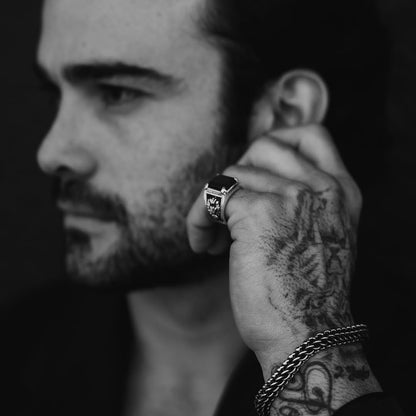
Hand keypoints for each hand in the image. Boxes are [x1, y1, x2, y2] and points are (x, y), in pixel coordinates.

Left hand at [187, 125, 361, 362]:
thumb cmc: (306, 296)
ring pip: (234, 172)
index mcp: (340, 192)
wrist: (305, 336)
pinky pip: (213, 195)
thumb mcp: (322, 238)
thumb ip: (303, 204)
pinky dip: (199, 219)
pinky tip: (204, 246)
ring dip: (214, 205)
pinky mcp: (258, 213)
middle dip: (239, 172)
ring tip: (215, 240)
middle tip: (230, 208)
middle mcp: (320, 188)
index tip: (255, 170)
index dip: (277, 143)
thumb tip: (256, 182)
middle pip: (265, 145)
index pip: (313, 136)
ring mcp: (291, 197)